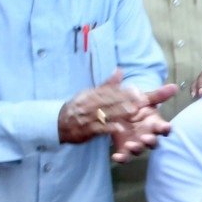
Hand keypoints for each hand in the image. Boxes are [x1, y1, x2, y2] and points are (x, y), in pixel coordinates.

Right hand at [58, 71, 177, 145]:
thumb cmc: (79, 107)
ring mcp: (87, 117)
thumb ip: (108, 84)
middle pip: (108, 101)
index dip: (123, 91)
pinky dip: (109, 128)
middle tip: (141, 100)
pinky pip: (98, 129)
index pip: (109, 91)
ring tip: (134, 111)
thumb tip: (120, 70)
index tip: (137, 90)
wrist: (59, 123)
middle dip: (125, 100)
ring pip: (105, 113)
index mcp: (91, 94)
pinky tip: (120, 129)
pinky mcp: (87, 130)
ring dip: (119, 112)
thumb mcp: (91, 93)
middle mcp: (89, 104)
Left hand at [108, 97, 174, 162]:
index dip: (165, 128)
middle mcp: (147, 135)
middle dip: (150, 141)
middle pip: (153, 142)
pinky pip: (124, 157)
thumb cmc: (135, 104)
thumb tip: (175, 86)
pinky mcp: (124, 148)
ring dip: (136, 149)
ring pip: (139, 150)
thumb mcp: (145, 98)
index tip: (166, 127)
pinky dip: (121, 158)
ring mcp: (136, 142)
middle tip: (146, 138)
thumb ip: (158, 94)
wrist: (116, 110)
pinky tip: (116, 156)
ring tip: (130, 145)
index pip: (163, 128)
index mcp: (154, 123)